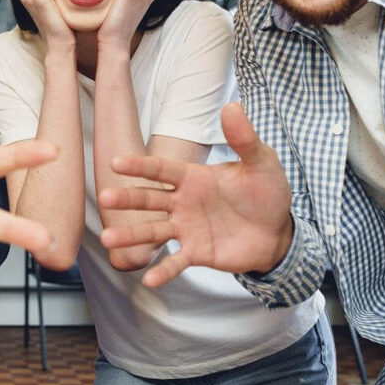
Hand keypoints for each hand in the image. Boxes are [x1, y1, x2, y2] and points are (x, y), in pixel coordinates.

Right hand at [97, 102, 294, 287]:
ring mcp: (187, 228)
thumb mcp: (261, 163)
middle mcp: (184, 202)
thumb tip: (232, 106)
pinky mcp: (197, 253)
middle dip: (127, 198)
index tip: (117, 162)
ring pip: (154, 231)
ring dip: (132, 235)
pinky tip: (148, 279)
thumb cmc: (267, 192)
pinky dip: (163, 271)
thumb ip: (244, 139)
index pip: (161, 169)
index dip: (140, 165)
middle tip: (106, 197)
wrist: (278, 231)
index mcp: (194, 178)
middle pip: (149, 199)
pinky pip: (176, 262)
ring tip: (108, 239)